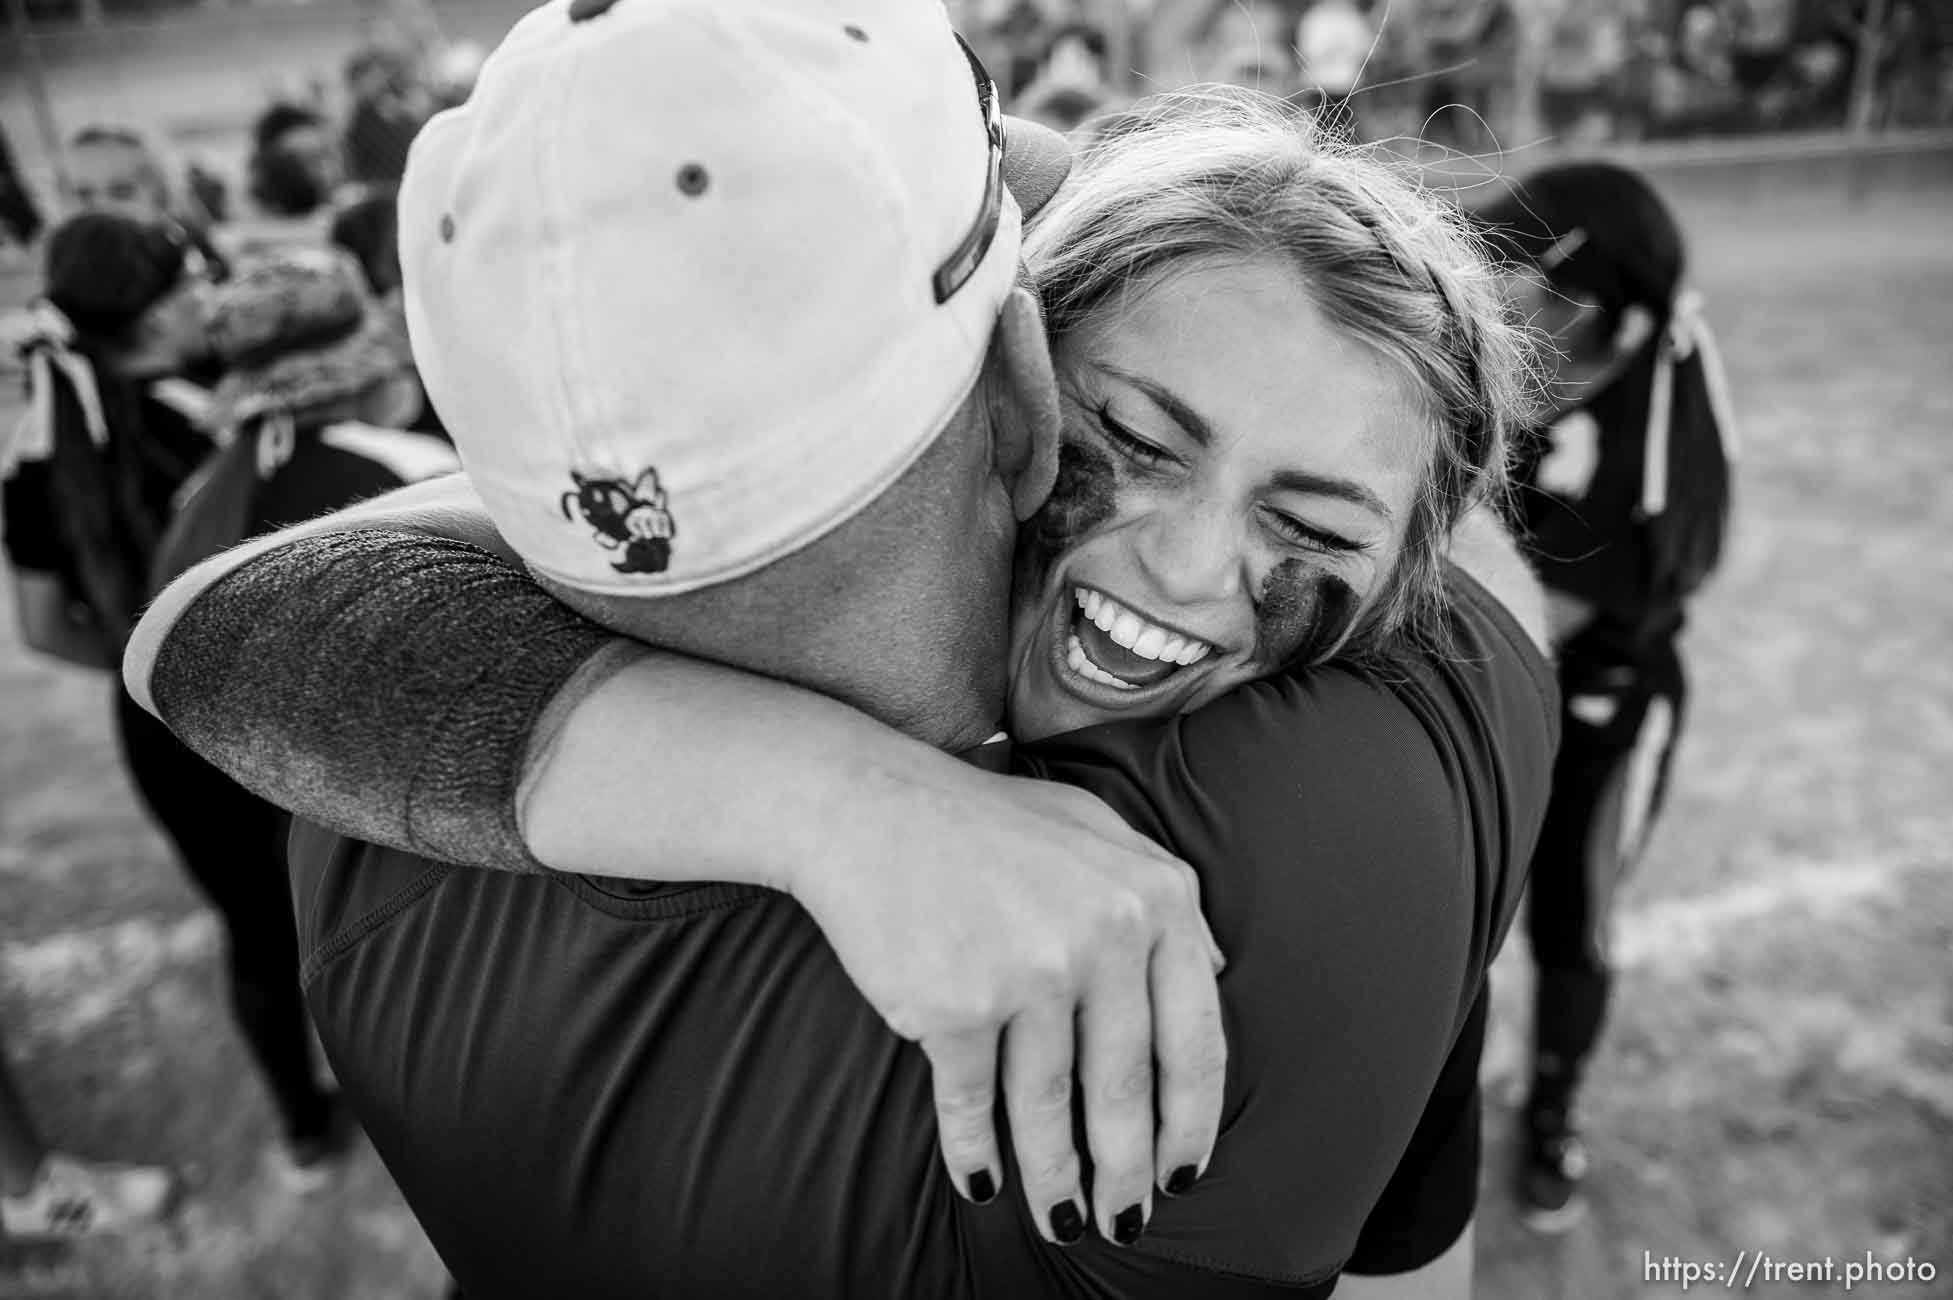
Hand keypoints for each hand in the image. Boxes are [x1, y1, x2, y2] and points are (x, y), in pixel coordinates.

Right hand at [787, 762, 1226, 1247]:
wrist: (868, 805)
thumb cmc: (985, 824)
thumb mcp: (1098, 832)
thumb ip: (1163, 898)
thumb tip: (1217, 972)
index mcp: (1154, 897)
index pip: (1195, 1038)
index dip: (1191, 1121)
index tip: (1185, 1173)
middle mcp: (1104, 933)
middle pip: (1126, 1088)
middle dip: (1127, 1172)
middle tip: (1126, 1222)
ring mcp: (1030, 970)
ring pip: (1049, 1107)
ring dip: (1056, 1179)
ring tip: (1060, 1221)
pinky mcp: (956, 1002)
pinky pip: (973, 1103)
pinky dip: (976, 1152)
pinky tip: (982, 1181)